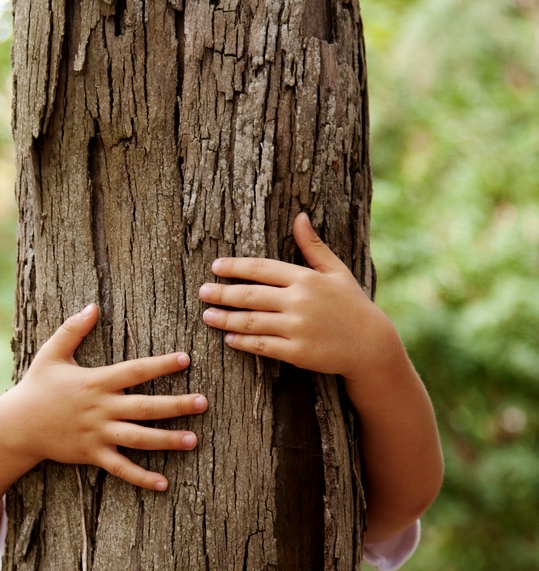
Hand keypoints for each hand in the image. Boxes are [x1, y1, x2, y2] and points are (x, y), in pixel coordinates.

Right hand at [0, 304, 207, 491]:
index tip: (186, 359)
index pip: (135, 371)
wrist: (16, 425)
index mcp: (95, 381)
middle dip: (176, 405)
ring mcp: (97, 434)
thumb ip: (72, 329)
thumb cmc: (36, 387)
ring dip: (167, 440)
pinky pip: (120, 468)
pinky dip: (141, 478)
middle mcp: (100, 408)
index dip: (161, 365)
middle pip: (145, 406)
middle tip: (203, 402)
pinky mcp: (91, 455)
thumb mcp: (51, 354)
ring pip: (139, 438)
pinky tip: (164, 483)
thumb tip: (92, 306)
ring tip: (193, 440)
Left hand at [198, 212, 398, 379]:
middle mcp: (299, 302)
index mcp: (306, 278)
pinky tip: (229, 339)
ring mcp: (297, 328)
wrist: (371, 345)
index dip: (235, 267)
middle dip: (222, 293)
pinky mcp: (297, 352)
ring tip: (207, 316)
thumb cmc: (351, 304)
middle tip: (202, 292)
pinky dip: (242, 342)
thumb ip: (313, 246)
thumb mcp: (336, 271)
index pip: (261, 269)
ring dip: (225, 319)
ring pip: (251, 321)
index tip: (216, 267)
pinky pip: (262, 345)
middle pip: (250, 295)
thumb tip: (300, 216)